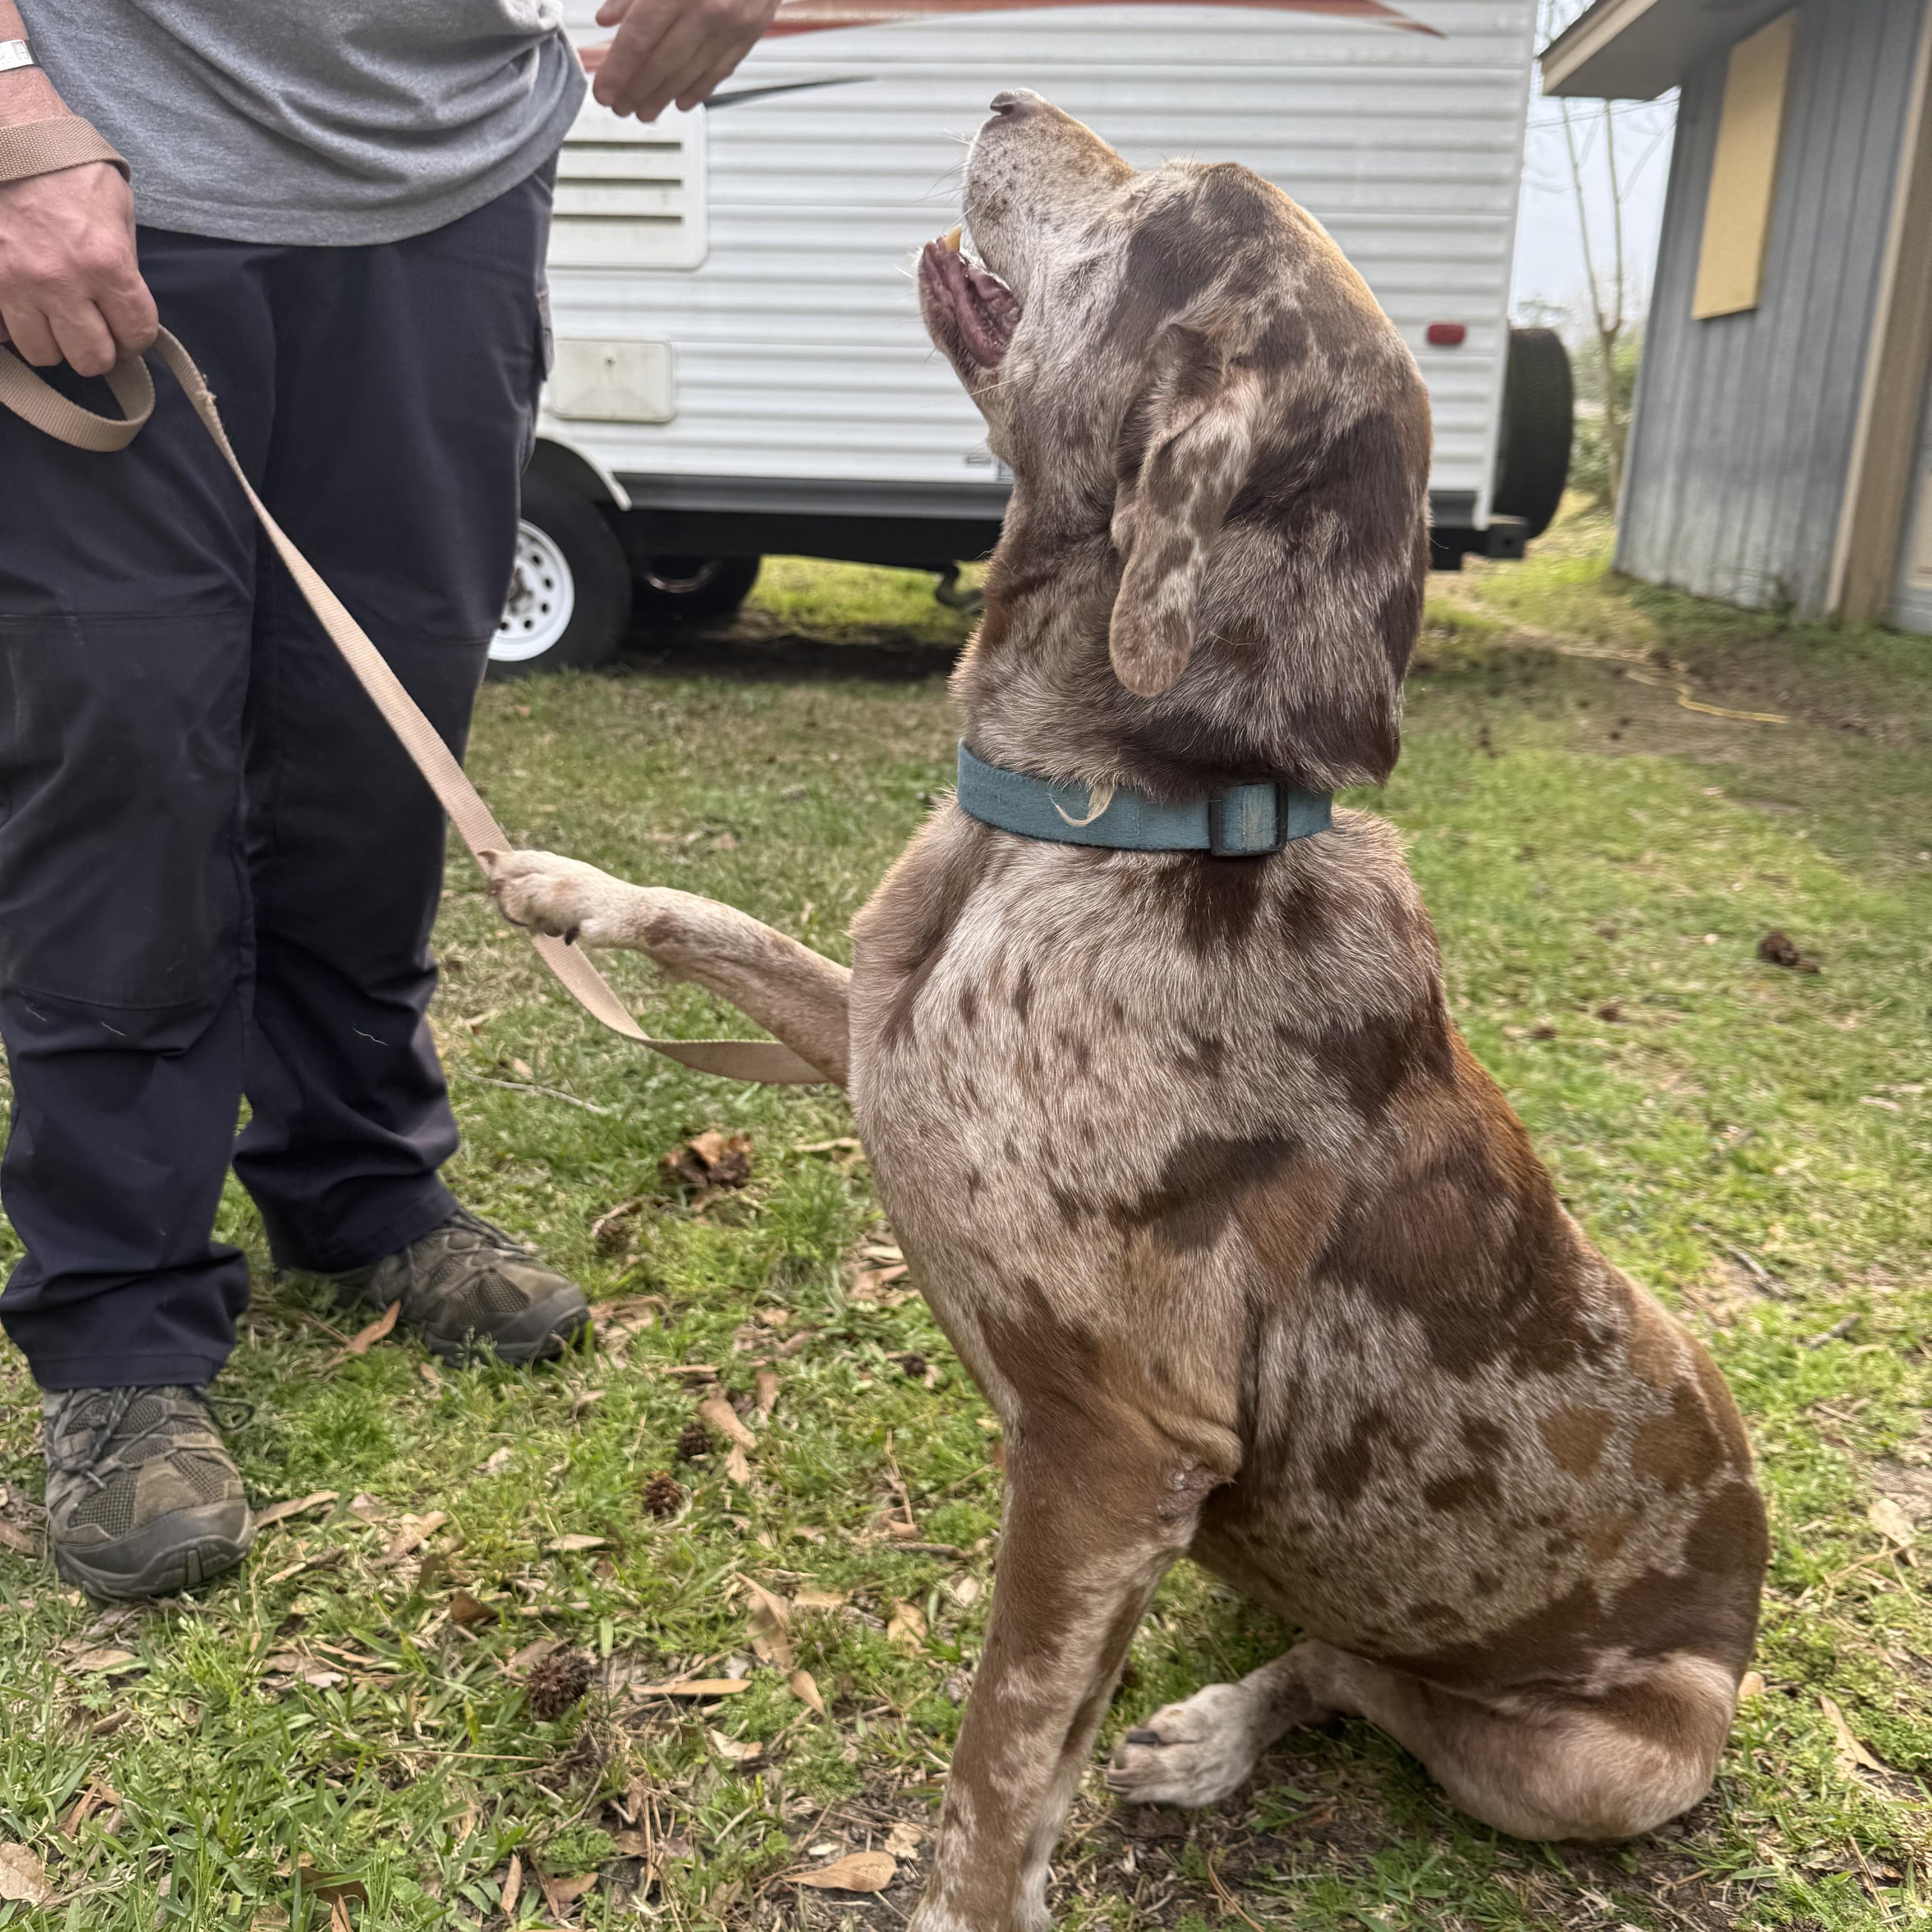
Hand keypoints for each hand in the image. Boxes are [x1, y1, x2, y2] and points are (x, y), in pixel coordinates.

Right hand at [0, 159, 156, 374]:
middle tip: (97, 333)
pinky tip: (28, 311)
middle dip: (100, 352)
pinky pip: (5, 332)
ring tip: (60, 321)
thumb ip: (126, 264)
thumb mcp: (118, 211)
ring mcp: (17, 283)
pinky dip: (19, 329)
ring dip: (57, 344)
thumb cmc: (70, 169)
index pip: (136, 334)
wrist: (12, 138)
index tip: (129, 332)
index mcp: (105, 263)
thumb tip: (123, 306)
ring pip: (44, 354)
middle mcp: (61, 281)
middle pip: (90, 359)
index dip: (137, 340)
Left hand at [589, 0, 784, 121]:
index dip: (618, 71)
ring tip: (643, 111)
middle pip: (662, 64)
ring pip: (690, 74)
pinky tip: (680, 101)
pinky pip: (720, 70)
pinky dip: (698, 90)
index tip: (603, 91)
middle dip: (636, 91)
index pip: (638, 40)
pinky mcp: (750, 32)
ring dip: (662, 97)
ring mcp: (732, 25)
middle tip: (619, 107)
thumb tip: (607, 20)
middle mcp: (707, 9)